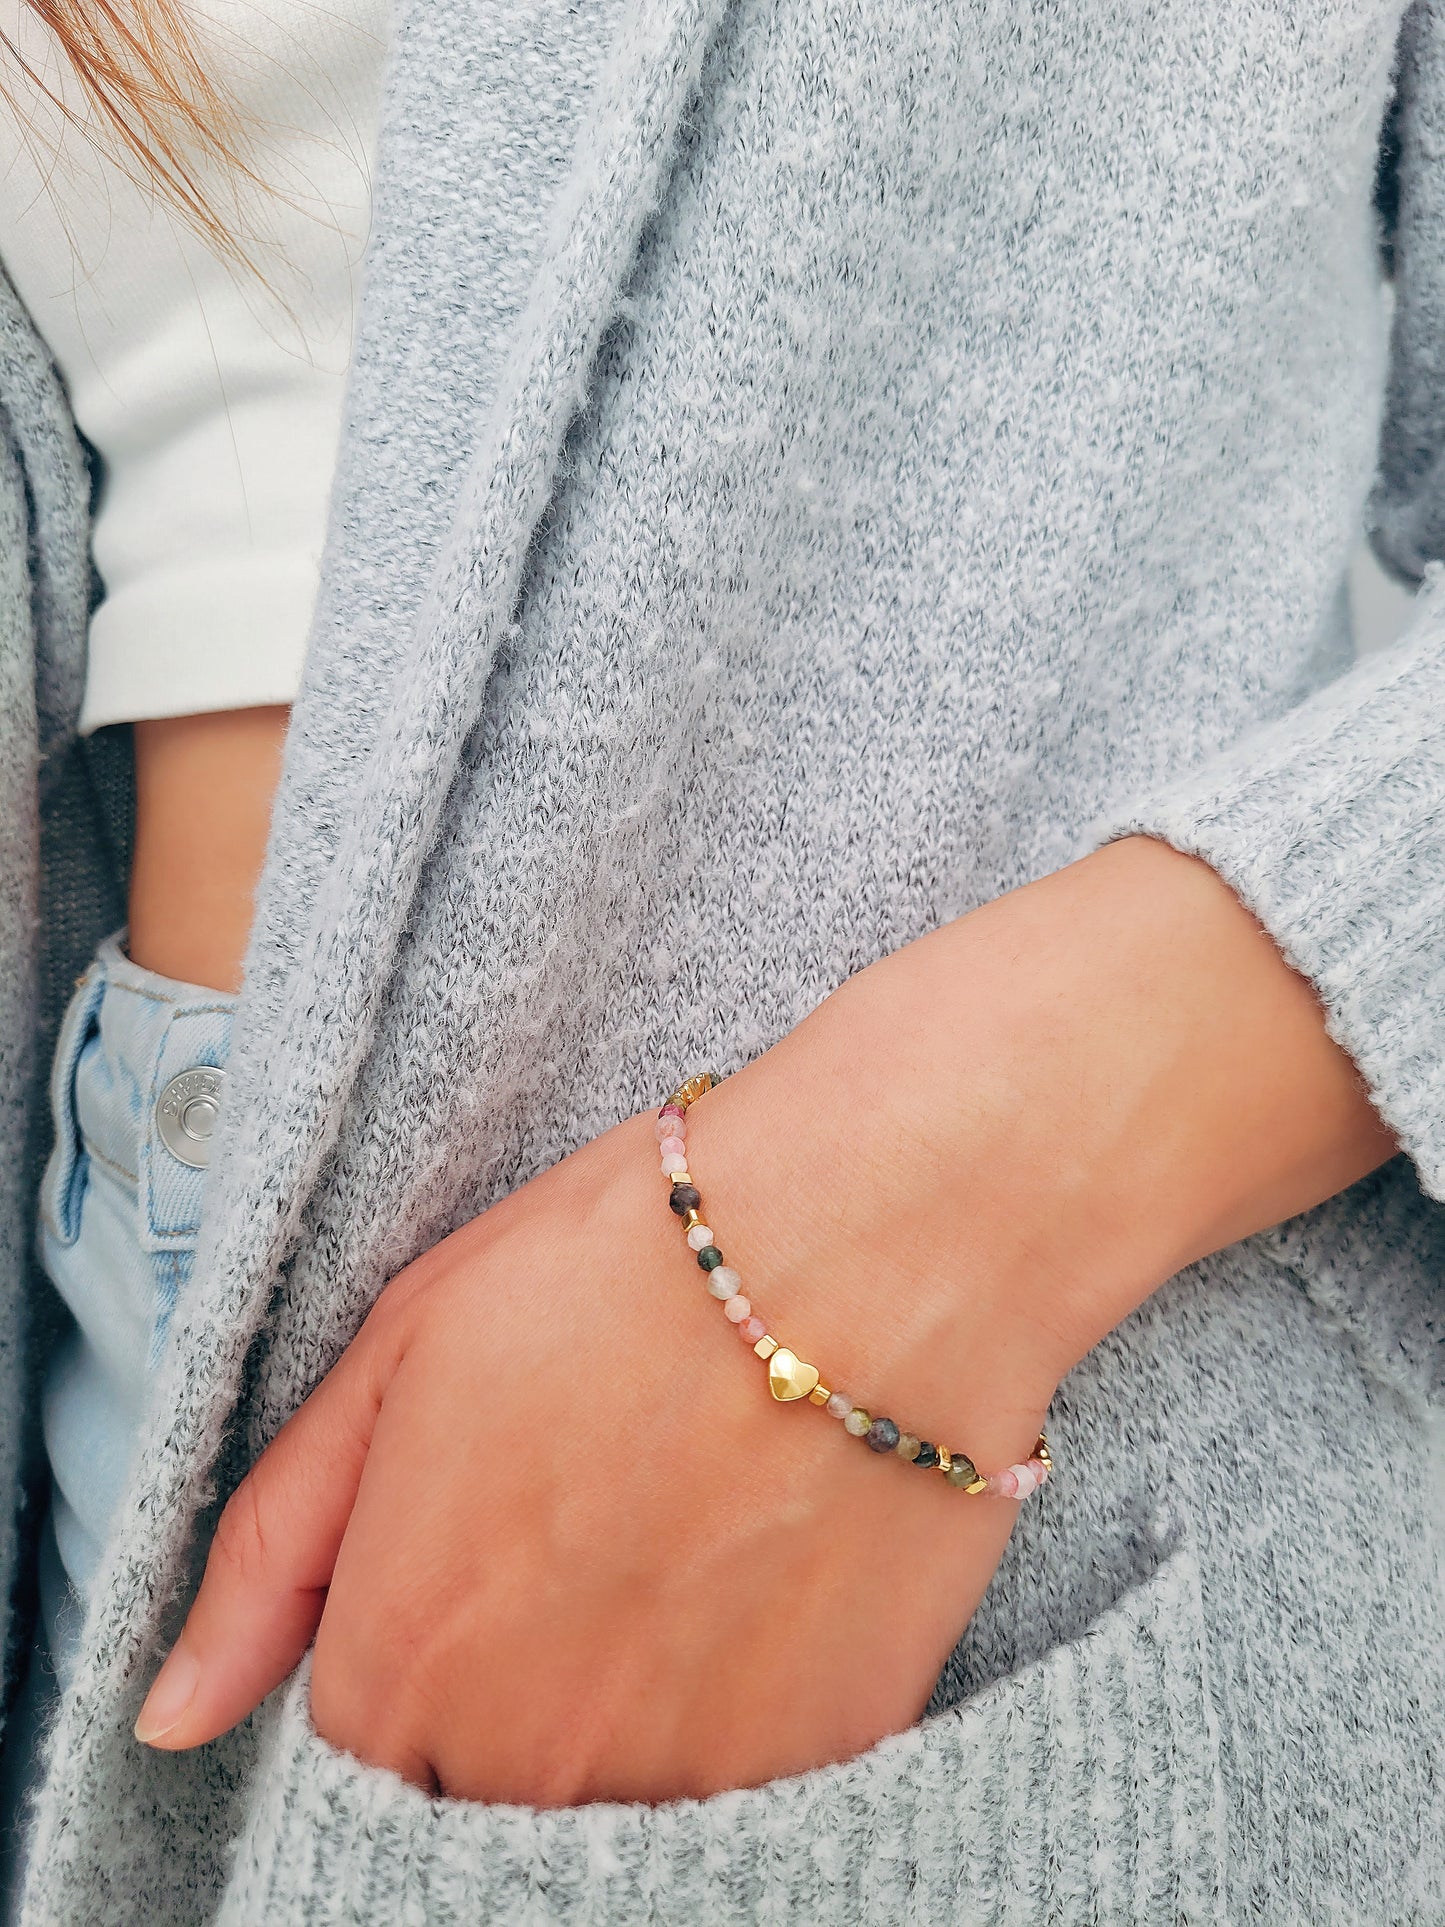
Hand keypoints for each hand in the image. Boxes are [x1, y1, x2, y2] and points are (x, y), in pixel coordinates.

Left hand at [133, 838, 1393, 1799]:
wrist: (874, 1235)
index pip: (358, 1745)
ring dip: (626, 1702)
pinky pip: (742, 1781)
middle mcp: (532, 1757)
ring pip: (609, 1790)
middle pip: (478, 1786)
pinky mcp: (825, 1760)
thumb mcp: (401, 1355)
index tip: (479, 1550)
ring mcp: (685, 1776)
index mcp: (406, 1659)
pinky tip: (767, 1562)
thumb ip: (271, 1554)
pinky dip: (741, 1699)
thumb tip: (171, 1715)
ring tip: (686, 1535)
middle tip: (592, 1523)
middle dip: (509, 1679)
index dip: (414, 1638)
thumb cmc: (628, 1262)